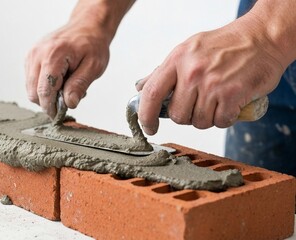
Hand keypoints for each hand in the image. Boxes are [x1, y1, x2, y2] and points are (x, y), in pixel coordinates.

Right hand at [25, 23, 109, 117]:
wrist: (86, 26)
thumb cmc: (92, 45)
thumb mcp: (94, 66)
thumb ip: (80, 85)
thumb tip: (69, 103)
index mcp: (53, 55)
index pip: (45, 90)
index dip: (51, 107)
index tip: (58, 116)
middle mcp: (38, 54)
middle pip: (33, 92)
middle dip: (47, 102)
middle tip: (66, 101)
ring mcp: (32, 54)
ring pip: (30, 87)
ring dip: (45, 94)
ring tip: (64, 86)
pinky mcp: (30, 56)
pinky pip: (31, 80)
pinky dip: (42, 85)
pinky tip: (58, 80)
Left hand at [135, 15, 286, 134]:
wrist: (262, 38)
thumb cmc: (224, 45)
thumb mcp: (188, 50)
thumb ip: (164, 72)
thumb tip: (142, 88)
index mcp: (177, 59)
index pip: (151, 93)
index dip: (146, 116)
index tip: (148, 127)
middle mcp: (192, 72)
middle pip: (177, 115)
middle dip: (186, 116)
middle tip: (198, 103)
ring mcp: (212, 84)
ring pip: (199, 122)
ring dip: (207, 117)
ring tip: (216, 100)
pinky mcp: (232, 95)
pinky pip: (220, 122)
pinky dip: (225, 118)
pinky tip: (229, 103)